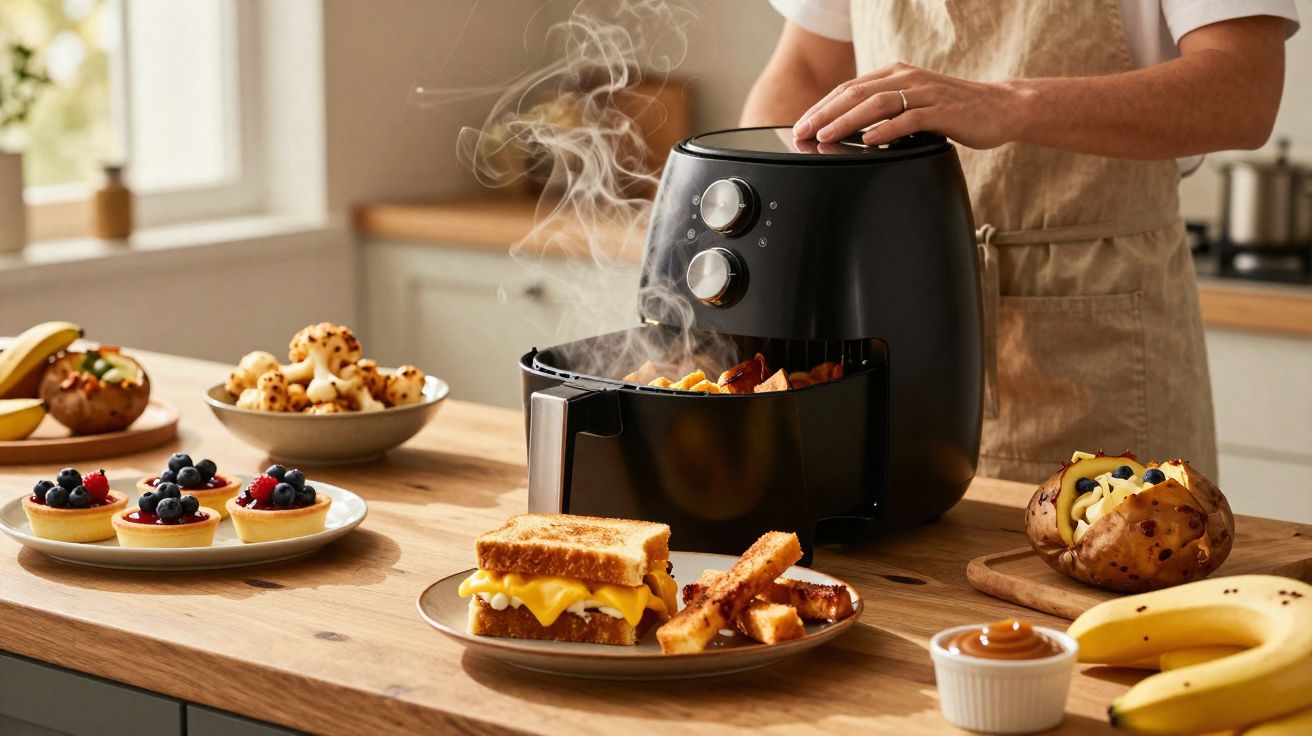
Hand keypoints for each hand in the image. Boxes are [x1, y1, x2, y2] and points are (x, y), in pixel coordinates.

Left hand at [791, 62, 1023, 149]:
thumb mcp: (914, 105)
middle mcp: (907, 77)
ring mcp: (925, 92)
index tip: (801, 125)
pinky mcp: (942, 110)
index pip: (849, 87)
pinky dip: (885, 130)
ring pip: (876, 102)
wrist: (1001, 107)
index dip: (822, 106)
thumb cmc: (956, 110)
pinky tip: (868, 141)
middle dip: (824, 112)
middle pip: (856, 92)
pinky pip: (908, 118)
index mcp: (897, 74)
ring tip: (826, 136)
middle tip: (803, 132)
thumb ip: (886, 111)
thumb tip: (850, 129)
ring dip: (847, 120)